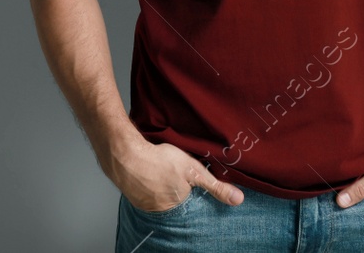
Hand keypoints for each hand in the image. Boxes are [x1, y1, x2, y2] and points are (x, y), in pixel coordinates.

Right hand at [110, 135, 246, 212]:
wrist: (124, 156)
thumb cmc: (159, 161)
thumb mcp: (194, 171)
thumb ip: (215, 186)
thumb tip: (238, 200)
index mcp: (178, 205)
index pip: (191, 201)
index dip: (190, 188)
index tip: (186, 177)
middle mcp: (162, 209)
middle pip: (175, 198)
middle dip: (176, 187)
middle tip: (171, 172)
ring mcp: (146, 204)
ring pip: (160, 195)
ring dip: (161, 185)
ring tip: (161, 171)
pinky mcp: (133, 195)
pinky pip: (145, 191)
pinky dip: (148, 183)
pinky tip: (149, 172)